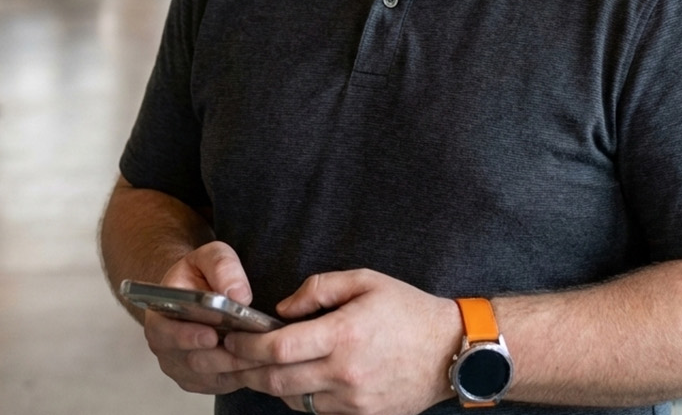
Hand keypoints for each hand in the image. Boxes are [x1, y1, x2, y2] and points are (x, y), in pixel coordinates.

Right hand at [144, 242, 264, 395]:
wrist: (195, 291)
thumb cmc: (201, 274)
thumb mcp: (210, 256)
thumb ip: (222, 267)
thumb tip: (238, 294)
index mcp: (160, 315)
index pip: (166, 333)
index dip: (187, 337)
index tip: (211, 335)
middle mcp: (166, 346)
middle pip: (192, 361)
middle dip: (221, 355)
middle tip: (247, 348)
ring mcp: (182, 366)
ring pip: (210, 376)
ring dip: (235, 366)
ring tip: (260, 354)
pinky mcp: (201, 379)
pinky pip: (221, 384)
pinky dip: (240, 376)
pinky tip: (259, 363)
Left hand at [224, 269, 458, 414]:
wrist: (452, 350)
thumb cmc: (410, 311)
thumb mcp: (366, 280)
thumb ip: (319, 288)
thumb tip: (282, 309)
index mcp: (344, 334)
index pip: (278, 347)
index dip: (246, 345)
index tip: (231, 337)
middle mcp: (344, 371)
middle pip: (276, 380)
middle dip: (245, 369)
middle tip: (230, 356)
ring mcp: (352, 399)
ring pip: (292, 399)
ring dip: (269, 384)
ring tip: (258, 366)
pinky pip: (316, 409)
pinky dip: (298, 395)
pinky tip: (296, 378)